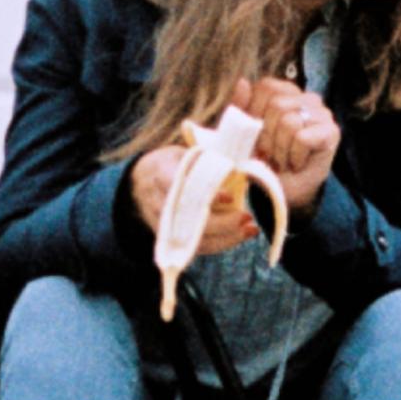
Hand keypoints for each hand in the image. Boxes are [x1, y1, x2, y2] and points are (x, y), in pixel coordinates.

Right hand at [130, 142, 259, 258]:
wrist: (143, 181)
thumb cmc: (173, 163)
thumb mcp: (187, 151)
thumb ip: (213, 155)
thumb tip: (257, 156)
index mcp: (160, 172)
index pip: (180, 186)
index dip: (205, 193)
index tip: (229, 197)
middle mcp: (159, 201)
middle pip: (190, 219)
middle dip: (222, 222)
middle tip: (246, 216)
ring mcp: (163, 223)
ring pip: (195, 239)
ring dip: (227, 237)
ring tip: (251, 229)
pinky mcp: (171, 238)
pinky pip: (197, 247)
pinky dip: (222, 243)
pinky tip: (242, 235)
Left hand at [232, 76, 340, 211]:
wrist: (283, 192)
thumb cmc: (264, 160)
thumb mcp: (243, 133)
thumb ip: (241, 107)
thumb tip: (243, 82)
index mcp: (285, 93)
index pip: (267, 87)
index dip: (254, 111)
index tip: (254, 135)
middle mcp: (307, 98)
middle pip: (277, 104)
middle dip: (267, 135)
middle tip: (269, 153)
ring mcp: (322, 114)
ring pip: (289, 121)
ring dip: (280, 149)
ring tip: (282, 160)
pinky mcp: (331, 132)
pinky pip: (303, 137)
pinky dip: (294, 156)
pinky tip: (296, 164)